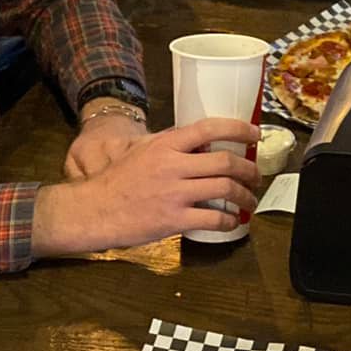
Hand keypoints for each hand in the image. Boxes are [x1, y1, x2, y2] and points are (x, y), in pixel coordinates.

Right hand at [35, 117, 263, 252]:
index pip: (210, 128)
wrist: (94, 209)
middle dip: (250, 169)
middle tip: (256, 176)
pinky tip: (232, 222)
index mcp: (166, 145)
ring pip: (225, 189)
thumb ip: (168, 144)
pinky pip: (213, 218)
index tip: (255, 135)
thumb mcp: (141, 150)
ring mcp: (175, 194)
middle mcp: (173, 166)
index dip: (239, 129)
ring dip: (245, 196)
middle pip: (226, 162)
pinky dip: (229, 221)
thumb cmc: (117, 180)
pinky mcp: (174, 220)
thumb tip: (197, 140)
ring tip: (249, 200)